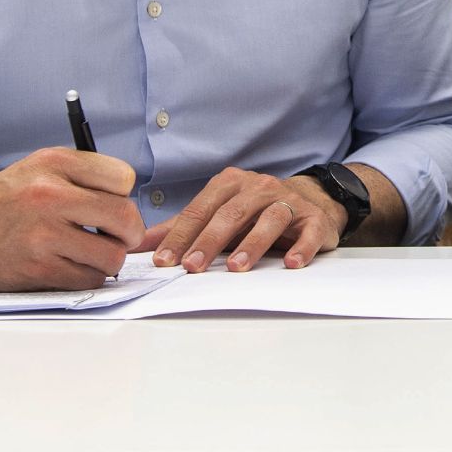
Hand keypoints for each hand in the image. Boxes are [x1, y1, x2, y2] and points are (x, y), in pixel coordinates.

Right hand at [0, 147, 143, 290]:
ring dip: (107, 261)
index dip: (122, 197)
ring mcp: (42, 233)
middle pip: (125, 217)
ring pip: (112, 255)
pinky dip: (87, 277)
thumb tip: (129, 202)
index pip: (123, 179)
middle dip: (128, 234)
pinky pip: (89, 279)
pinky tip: (68, 268)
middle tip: (116, 239)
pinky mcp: (35, 268)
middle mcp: (48, 194)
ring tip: (88, 255)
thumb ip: (81, 176)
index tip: (108, 207)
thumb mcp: (35, 170)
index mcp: (52, 162)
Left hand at [152, 167, 344, 272]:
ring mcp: (288, 201)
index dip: (181, 236)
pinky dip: (302, 247)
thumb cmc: (255, 212)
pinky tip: (291, 264)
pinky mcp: (315, 219)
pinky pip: (309, 232)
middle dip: (210, 241)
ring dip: (253, 243)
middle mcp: (258, 187)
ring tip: (236, 267)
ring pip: (269, 219)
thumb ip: (180, 228)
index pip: (200, 211)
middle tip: (193, 267)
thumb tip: (137, 244)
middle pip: (231, 214)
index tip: (164, 261)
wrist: (311, 200)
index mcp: (230, 184)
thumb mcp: (217, 214)